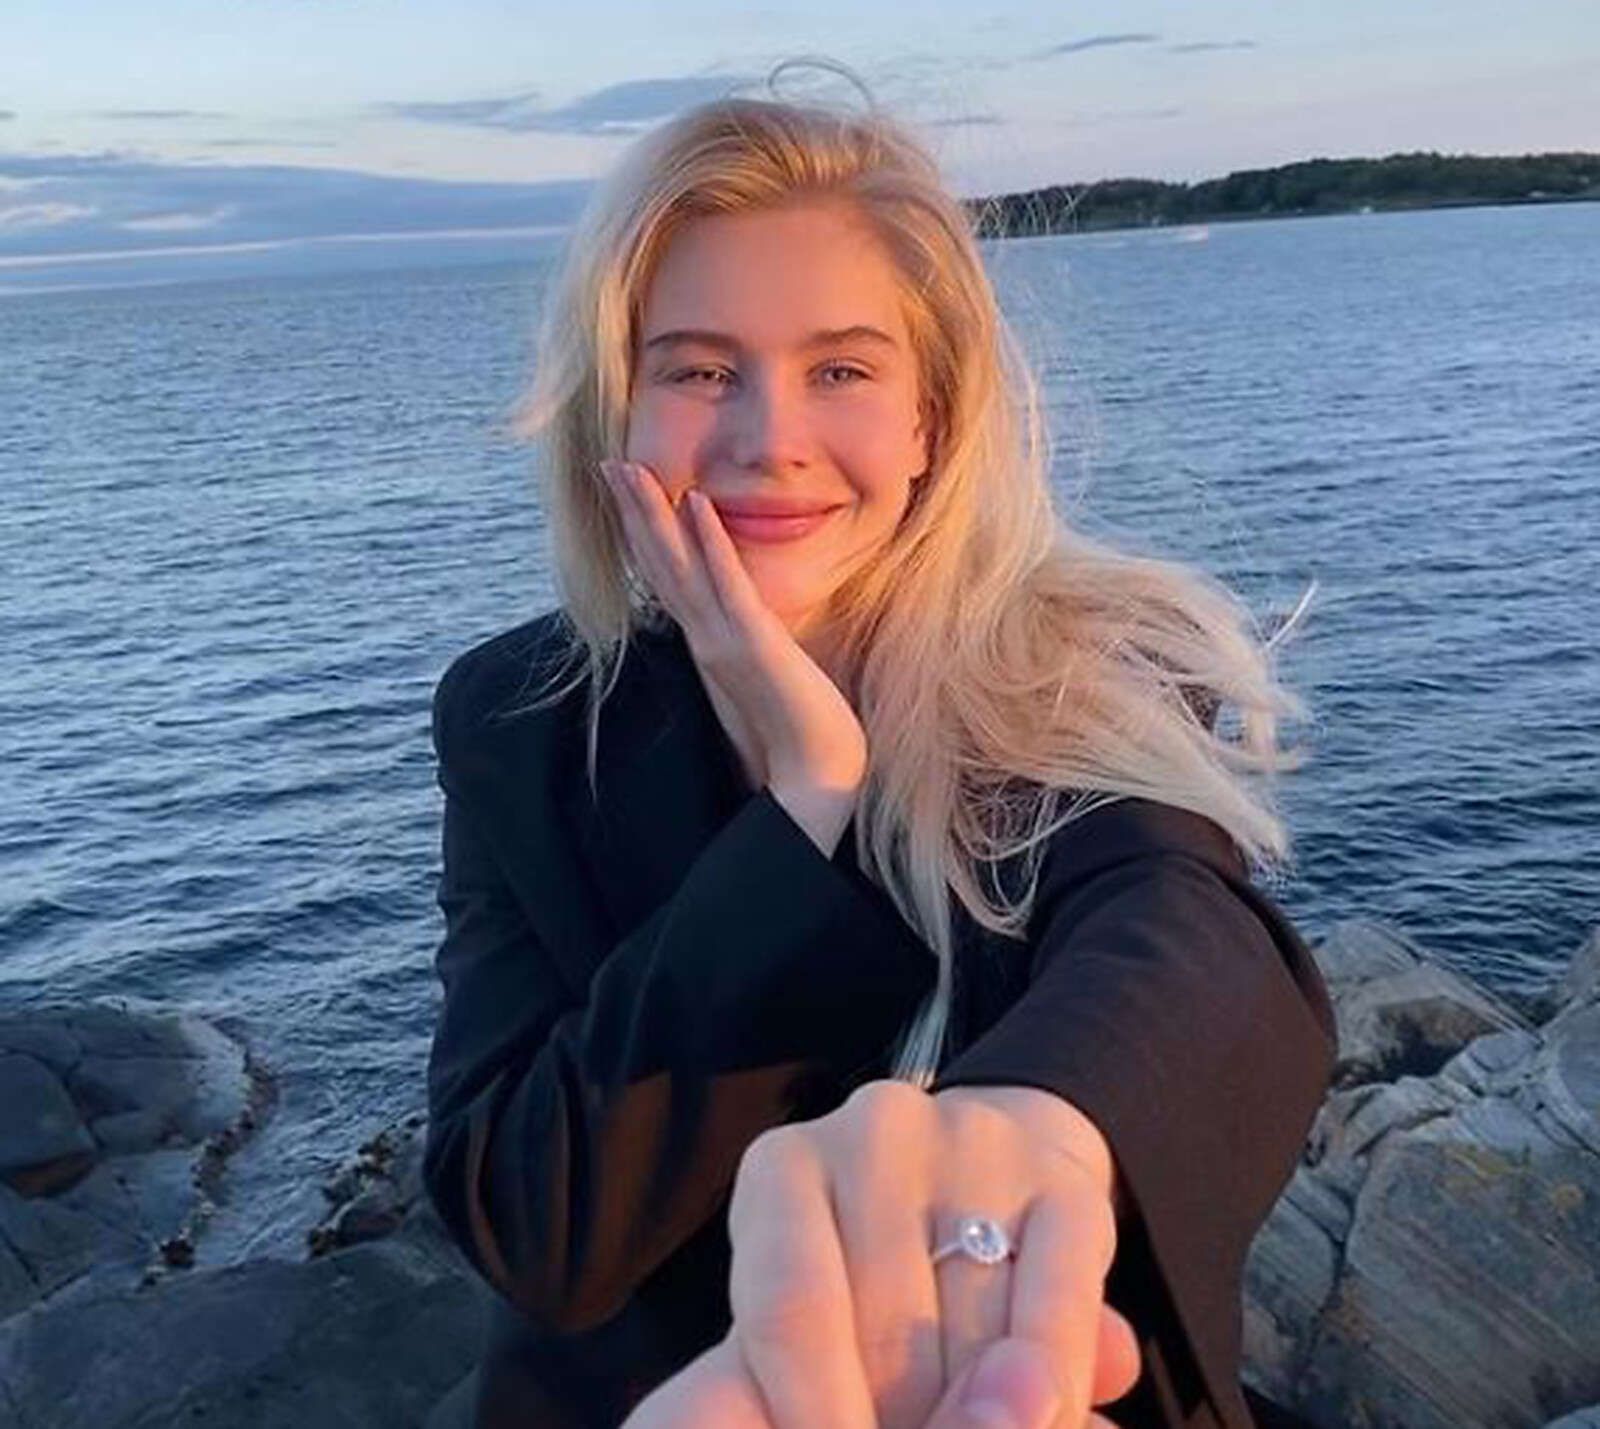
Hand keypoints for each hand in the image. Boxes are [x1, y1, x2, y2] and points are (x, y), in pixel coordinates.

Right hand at [599, 459, 867, 795]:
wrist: (813, 780)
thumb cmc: (797, 739)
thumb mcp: (762, 683)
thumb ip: (743, 656)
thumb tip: (736, 642)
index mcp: (707, 647)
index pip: (667, 581)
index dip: (644, 538)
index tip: (626, 497)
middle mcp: (704, 639)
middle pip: (659, 565)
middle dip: (633, 512)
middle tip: (608, 464)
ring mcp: (722, 640)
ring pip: (678, 566)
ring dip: (652, 514)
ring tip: (628, 468)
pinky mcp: (752, 643)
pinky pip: (727, 582)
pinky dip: (709, 541)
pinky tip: (695, 500)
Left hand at [716, 1079, 1137, 1428]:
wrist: (986, 1183)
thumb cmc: (860, 1279)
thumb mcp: (796, 1326)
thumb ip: (756, 1386)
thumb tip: (704, 1425)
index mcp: (783, 1170)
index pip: (791, 1310)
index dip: (814, 1413)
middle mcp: (875, 1135)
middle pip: (885, 1336)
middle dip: (901, 1422)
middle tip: (903, 1427)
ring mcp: (978, 1149)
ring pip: (978, 1341)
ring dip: (975, 1417)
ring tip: (969, 1423)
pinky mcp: (1068, 1186)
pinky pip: (1059, 1320)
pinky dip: (1050, 1395)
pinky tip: (1049, 1418)